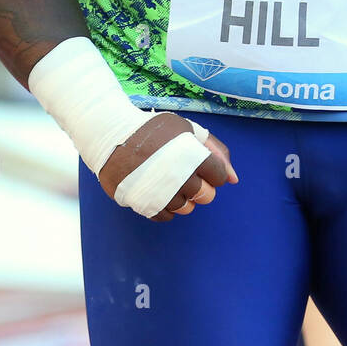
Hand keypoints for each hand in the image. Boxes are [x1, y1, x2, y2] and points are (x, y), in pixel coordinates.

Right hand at [98, 112, 236, 221]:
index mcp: (193, 155)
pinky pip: (165, 216)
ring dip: (183, 198)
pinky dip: (166, 208)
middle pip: (205, 196)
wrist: (112, 134)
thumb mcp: (187, 129)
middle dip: (201, 187)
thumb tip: (235, 179)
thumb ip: (215, 150)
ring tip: (170, 182)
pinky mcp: (143, 203)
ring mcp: (161, 192)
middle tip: (184, 174)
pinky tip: (159, 192)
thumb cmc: (154, 130)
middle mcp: (180, 176)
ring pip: (186, 209)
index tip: (198, 165)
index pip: (218, 176)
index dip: (211, 172)